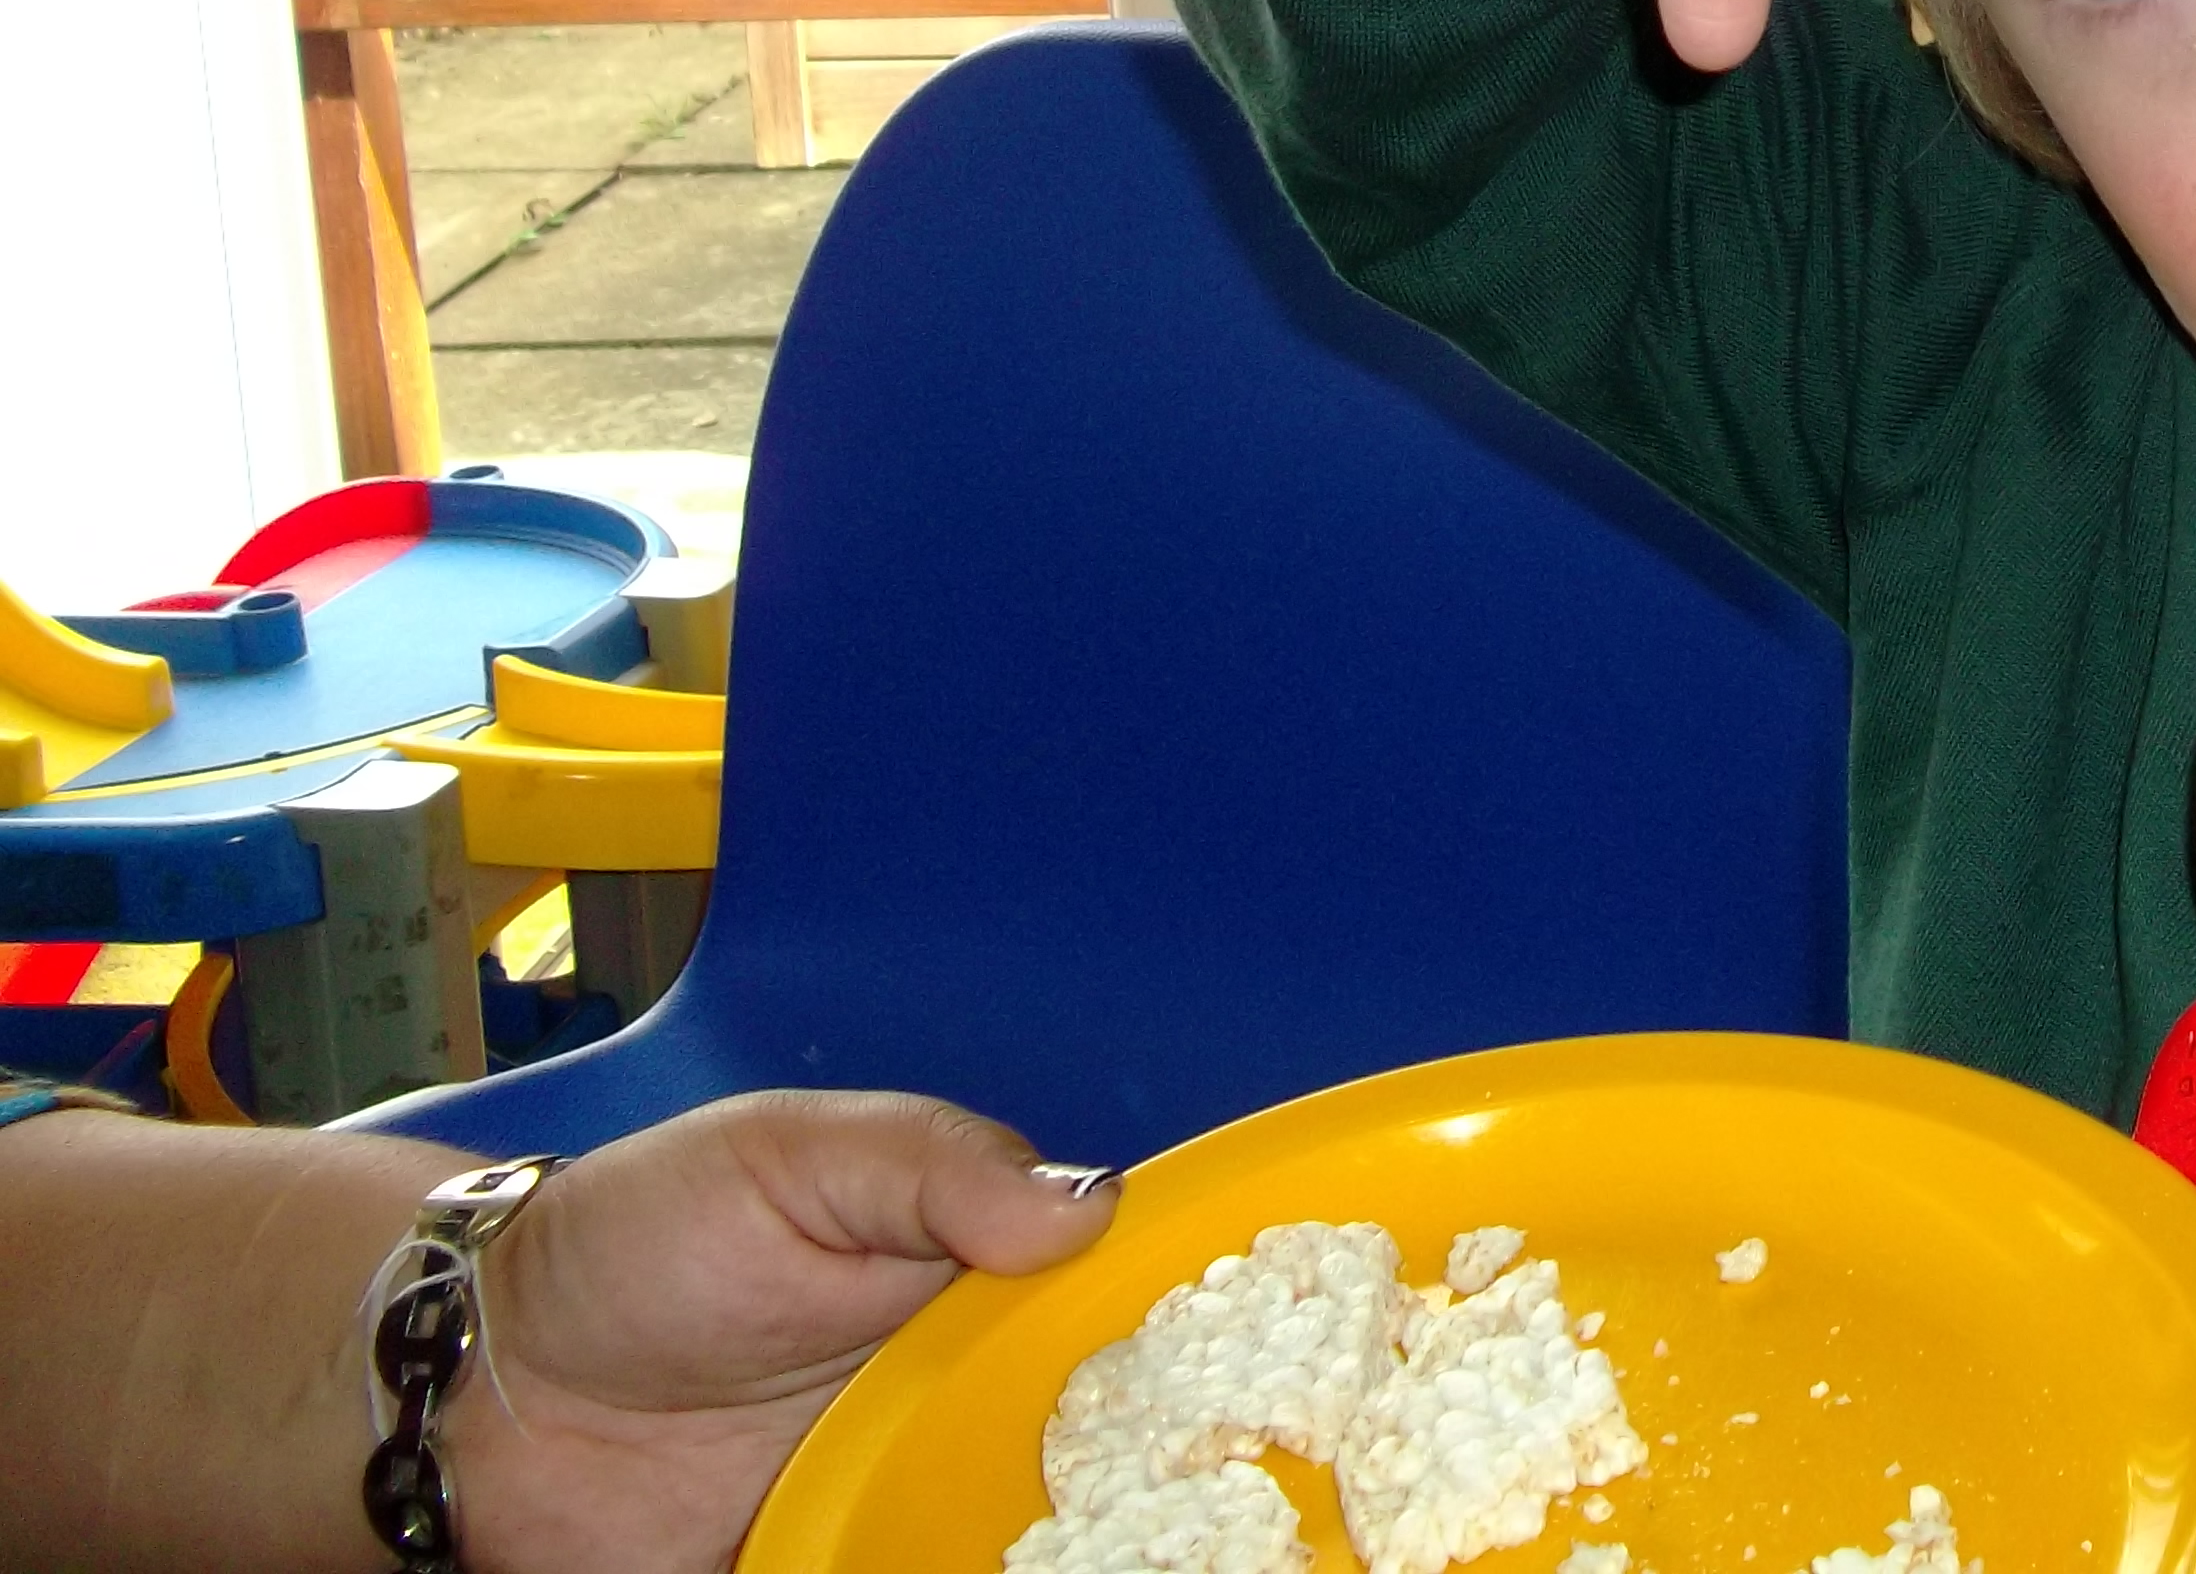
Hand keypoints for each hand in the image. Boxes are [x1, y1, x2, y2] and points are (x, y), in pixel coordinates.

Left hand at [446, 1093, 1115, 1572]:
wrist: (470, 1391)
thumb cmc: (632, 1240)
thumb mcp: (787, 1158)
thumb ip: (932, 1166)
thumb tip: (1091, 1208)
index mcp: (977, 1284)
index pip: (1118, 1312)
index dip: (1182, 1343)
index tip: (1230, 1378)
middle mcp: (957, 1401)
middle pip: (1092, 1454)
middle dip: (1135, 1483)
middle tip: (1166, 1511)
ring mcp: (892, 1503)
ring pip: (1014, 1540)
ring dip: (1056, 1549)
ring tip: (1109, 1557)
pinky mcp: (825, 1571)